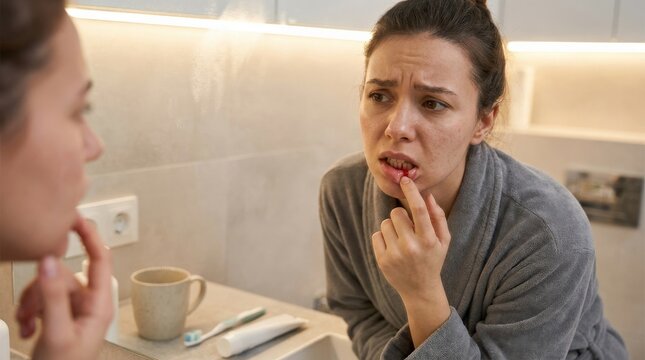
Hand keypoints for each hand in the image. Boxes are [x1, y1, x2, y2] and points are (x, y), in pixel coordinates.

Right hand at [16, 215, 113, 359]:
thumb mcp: (57, 332)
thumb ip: (54, 296)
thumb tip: (50, 261)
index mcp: (99, 305)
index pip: (100, 259)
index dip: (90, 236)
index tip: (76, 218)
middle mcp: (89, 305)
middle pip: (64, 275)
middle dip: (42, 288)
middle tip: (31, 309)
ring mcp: (74, 312)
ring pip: (50, 288)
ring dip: (33, 303)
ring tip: (28, 323)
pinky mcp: (60, 319)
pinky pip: (43, 302)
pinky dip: (30, 313)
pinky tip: (28, 329)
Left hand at [371, 176, 450, 345]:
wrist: (420, 290)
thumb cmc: (433, 259)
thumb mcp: (443, 240)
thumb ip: (437, 216)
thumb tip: (427, 195)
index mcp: (428, 240)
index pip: (419, 210)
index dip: (412, 192)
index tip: (405, 180)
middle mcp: (411, 247)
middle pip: (397, 212)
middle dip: (401, 216)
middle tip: (408, 229)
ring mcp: (395, 255)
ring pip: (385, 223)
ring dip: (392, 227)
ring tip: (401, 241)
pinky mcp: (382, 260)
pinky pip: (376, 234)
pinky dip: (383, 238)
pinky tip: (393, 249)